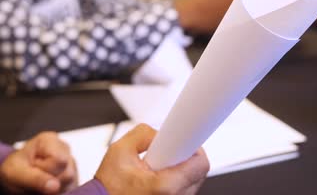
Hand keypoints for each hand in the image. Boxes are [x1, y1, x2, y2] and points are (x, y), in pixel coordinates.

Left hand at [0, 132, 77, 193]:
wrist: (15, 177)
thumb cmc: (15, 170)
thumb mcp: (16, 172)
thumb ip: (35, 178)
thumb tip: (55, 187)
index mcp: (49, 140)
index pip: (59, 160)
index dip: (45, 169)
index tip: (32, 167)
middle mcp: (64, 149)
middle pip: (68, 173)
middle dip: (50, 180)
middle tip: (36, 175)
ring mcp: (71, 162)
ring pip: (71, 181)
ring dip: (54, 188)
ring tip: (41, 181)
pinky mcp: (74, 176)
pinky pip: (71, 187)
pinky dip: (59, 190)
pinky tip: (49, 186)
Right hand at [95, 124, 209, 194]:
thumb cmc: (109, 186)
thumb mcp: (120, 151)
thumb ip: (144, 133)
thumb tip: (161, 133)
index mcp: (165, 186)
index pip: (200, 163)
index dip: (194, 147)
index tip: (187, 141)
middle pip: (199, 172)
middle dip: (186, 157)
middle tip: (168, 154)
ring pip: (194, 182)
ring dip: (182, 170)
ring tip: (159, 169)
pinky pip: (185, 190)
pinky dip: (177, 181)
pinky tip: (159, 178)